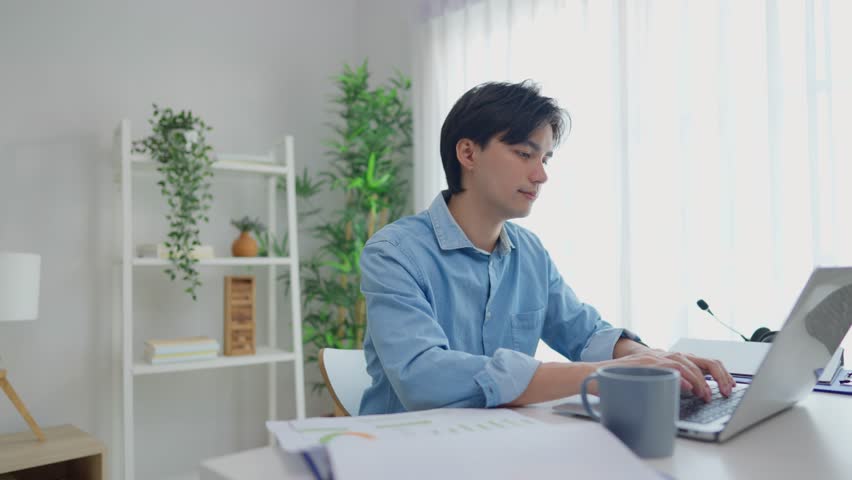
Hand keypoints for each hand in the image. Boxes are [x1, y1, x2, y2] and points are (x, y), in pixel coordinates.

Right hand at [599, 349, 736, 401]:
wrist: (593, 376)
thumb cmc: (620, 382)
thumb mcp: (649, 382)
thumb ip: (667, 385)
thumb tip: (686, 396)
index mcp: (669, 359)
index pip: (702, 361)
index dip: (719, 373)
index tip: (727, 388)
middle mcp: (664, 354)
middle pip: (702, 359)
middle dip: (719, 375)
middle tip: (724, 392)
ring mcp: (655, 358)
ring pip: (687, 363)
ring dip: (701, 380)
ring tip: (706, 395)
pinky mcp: (645, 363)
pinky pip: (669, 368)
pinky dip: (682, 378)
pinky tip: (690, 388)